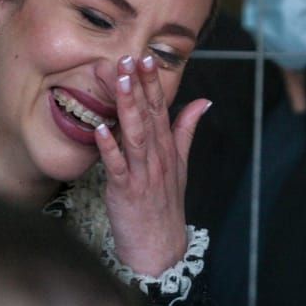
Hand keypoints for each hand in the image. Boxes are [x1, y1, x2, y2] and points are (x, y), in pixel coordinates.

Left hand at [95, 54, 210, 277]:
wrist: (159, 248)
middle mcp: (157, 158)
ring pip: (136, 135)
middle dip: (140, 87)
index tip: (146, 57)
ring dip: (128, 107)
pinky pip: (117, 167)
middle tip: (131, 58)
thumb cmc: (164, 206)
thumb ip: (186, 131)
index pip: (161, 109)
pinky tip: (101, 128)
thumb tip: (203, 101)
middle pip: (149, 116)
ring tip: (121, 82)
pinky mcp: (126, 192)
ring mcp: (143, 174)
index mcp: (167, 149)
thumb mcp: (180, 165)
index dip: (153, 84)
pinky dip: (110, 147)